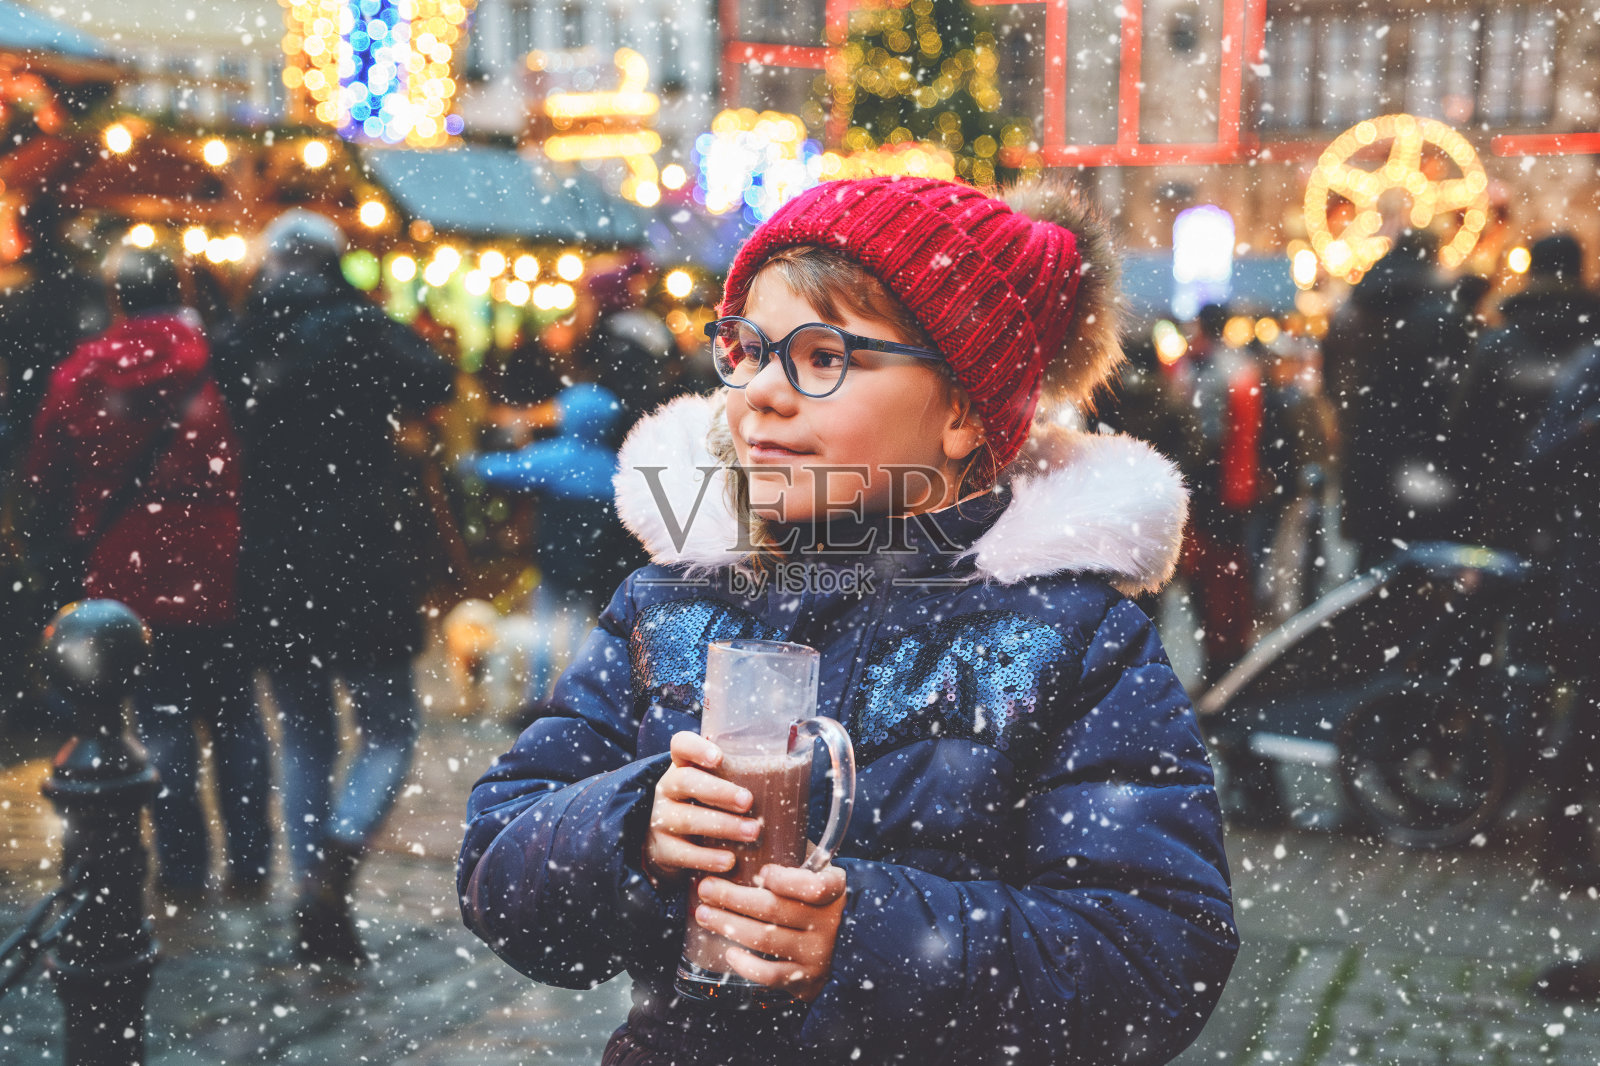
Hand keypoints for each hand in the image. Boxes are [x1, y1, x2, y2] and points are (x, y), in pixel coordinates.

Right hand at [642, 731, 758, 886]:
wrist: (672, 843)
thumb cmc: (708, 806)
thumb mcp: (719, 784)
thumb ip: (745, 771)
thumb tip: (797, 750)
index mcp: (684, 765)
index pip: (681, 745)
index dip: (696, 748)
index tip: (718, 758)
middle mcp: (668, 788)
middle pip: (685, 781)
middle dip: (719, 791)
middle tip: (748, 801)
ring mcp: (661, 818)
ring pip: (687, 818)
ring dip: (723, 825)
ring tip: (752, 832)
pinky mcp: (662, 849)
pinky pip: (683, 853)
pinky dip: (707, 858)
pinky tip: (730, 861)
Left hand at [695, 864, 847, 1002]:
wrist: (849, 940)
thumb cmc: (817, 896)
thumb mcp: (816, 869)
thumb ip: (793, 852)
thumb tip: (748, 829)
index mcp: (834, 889)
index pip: (813, 886)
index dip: (784, 880)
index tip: (761, 873)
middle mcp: (828, 922)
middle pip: (774, 909)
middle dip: (733, 898)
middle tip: (706, 888)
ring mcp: (817, 953)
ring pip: (766, 939)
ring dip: (729, 925)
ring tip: (704, 914)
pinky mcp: (805, 978)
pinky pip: (771, 975)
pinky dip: (747, 965)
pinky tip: (729, 953)